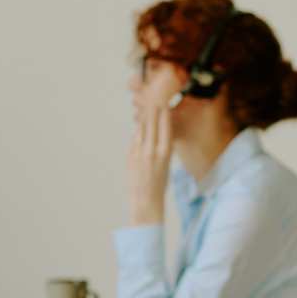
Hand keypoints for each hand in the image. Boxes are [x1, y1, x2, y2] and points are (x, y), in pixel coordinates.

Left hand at [128, 105, 171, 224]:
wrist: (146, 200)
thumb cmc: (159, 184)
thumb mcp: (166, 164)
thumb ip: (162, 148)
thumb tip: (155, 133)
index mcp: (165, 153)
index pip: (166, 127)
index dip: (164, 114)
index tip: (165, 103)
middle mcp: (152, 150)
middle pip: (152, 123)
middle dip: (153, 110)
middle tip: (154, 97)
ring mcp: (140, 152)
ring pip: (142, 128)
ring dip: (144, 116)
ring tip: (146, 105)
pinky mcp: (130, 156)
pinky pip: (135, 138)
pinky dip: (138, 130)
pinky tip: (139, 123)